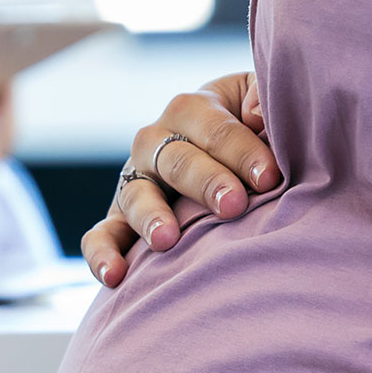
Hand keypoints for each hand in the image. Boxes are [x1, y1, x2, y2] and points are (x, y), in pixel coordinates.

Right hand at [83, 71, 277, 286]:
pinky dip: (101, 253)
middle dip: (206, 182)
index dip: (243, 152)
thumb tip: (258, 115)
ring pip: (136, 196)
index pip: (216, 129)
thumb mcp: (261, 99)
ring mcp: (134, 181)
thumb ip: (264, 96)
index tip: (269, 177)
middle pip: (177, 161)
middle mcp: (155, 141)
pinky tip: (113, 275)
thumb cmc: (257, 130)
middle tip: (233, 205)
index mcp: (192, 109)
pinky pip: (101, 235)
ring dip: (151, 217)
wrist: (229, 161)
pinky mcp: (120, 219)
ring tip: (167, 240)